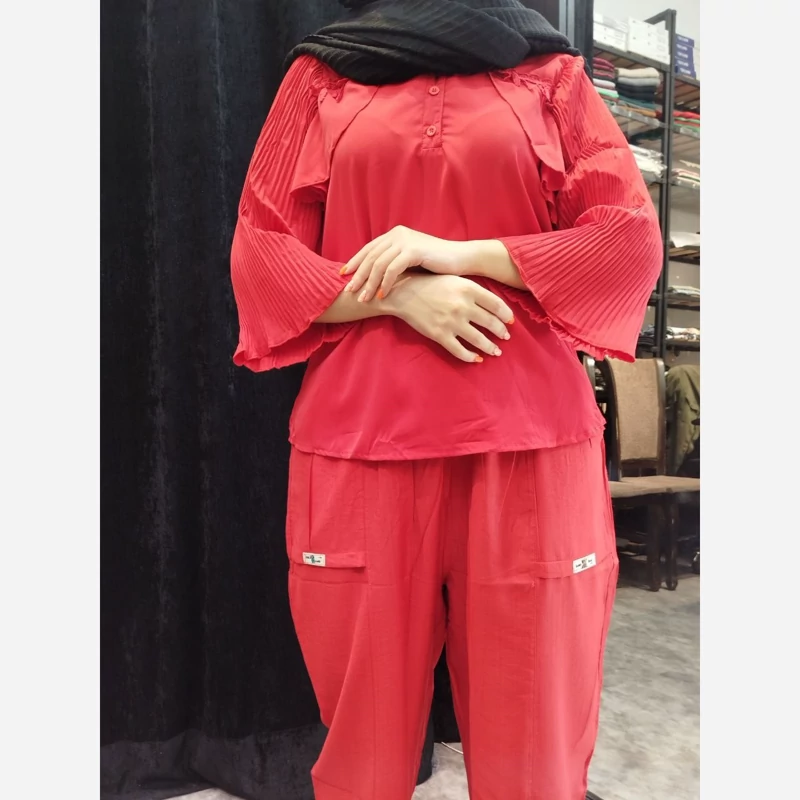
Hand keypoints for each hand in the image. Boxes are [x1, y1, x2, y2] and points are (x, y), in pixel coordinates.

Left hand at [341, 226, 470, 302]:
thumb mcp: (411, 261)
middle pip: (370, 256)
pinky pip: (392, 269)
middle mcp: (397, 235)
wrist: (462, 259)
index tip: (343, 276)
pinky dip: (385, 283)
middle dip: (358, 275)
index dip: (354, 262)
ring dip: (369, 283)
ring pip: (378, 264)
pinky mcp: (413, 250)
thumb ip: (394, 264)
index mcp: (395, 235)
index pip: (368, 249)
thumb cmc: (437, 264)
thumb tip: (375, 278)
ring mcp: (405, 241)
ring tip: (363, 298)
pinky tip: (382, 295)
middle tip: (348, 291)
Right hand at [384, 274, 513, 362]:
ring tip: (496, 351)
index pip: (496, 304)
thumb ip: (473, 291)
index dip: (506, 315)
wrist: (403, 292)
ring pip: (478, 339)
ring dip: (490, 347)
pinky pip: (460, 351)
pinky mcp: (440, 335)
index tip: (510, 321)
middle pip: (490, 323)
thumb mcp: (454, 279)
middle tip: (506, 337)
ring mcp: (452, 322)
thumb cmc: (430, 284)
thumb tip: (493, 305)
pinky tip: (477, 359)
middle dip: (501, 332)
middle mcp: (463, 306)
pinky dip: (471, 357)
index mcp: (468, 289)